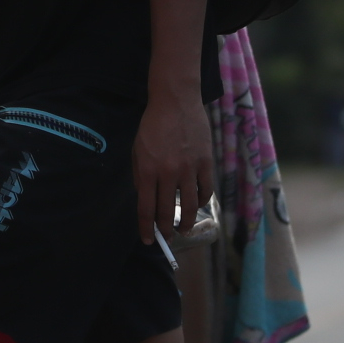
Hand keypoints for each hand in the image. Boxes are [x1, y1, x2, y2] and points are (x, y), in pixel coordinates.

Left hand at [134, 91, 214, 245]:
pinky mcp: (206, 162)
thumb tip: (146, 199)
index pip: (146, 209)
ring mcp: (189, 168)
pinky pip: (205, 190)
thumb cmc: (153, 125)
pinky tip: (197, 204)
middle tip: (167, 237)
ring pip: (190, 206)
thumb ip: (140, 175)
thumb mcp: (137, 150)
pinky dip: (201, 201)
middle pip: (168, 212)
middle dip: (166, 230)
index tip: (147, 240)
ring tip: (184, 230)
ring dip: (187, 222)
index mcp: (147, 170)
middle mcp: (168, 173)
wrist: (176, 101)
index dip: (146, 229)